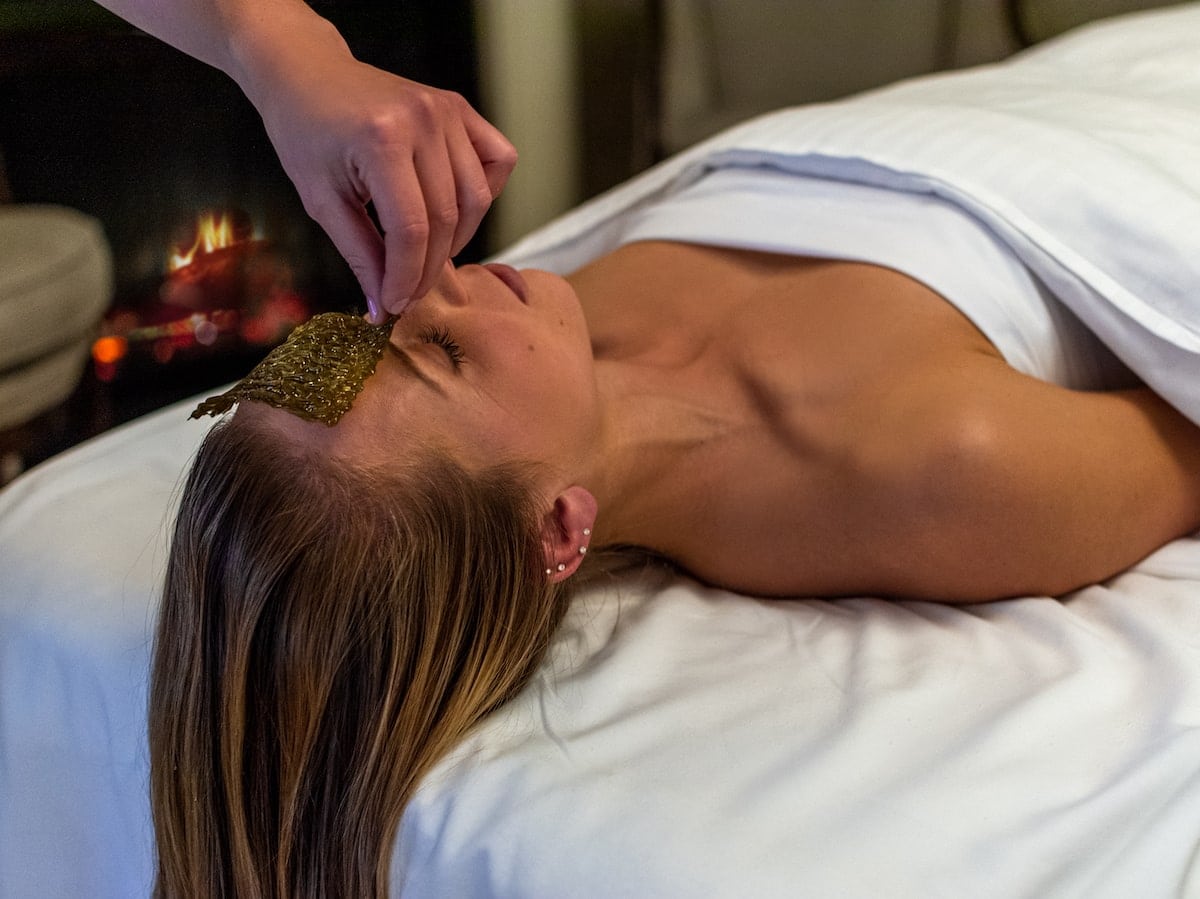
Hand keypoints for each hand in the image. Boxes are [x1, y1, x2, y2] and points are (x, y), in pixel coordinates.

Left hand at [252, 55, 516, 320]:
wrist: (307, 74)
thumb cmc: (306, 134)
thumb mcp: (322, 201)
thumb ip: (359, 255)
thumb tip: (383, 309)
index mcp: (382, 140)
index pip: (411, 229)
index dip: (406, 276)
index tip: (394, 304)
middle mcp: (423, 120)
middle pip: (446, 219)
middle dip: (429, 267)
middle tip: (408, 291)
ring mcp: (447, 110)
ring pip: (476, 198)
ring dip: (458, 239)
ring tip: (428, 254)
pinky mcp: (460, 108)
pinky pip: (498, 160)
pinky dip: (486, 192)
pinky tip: (456, 207)